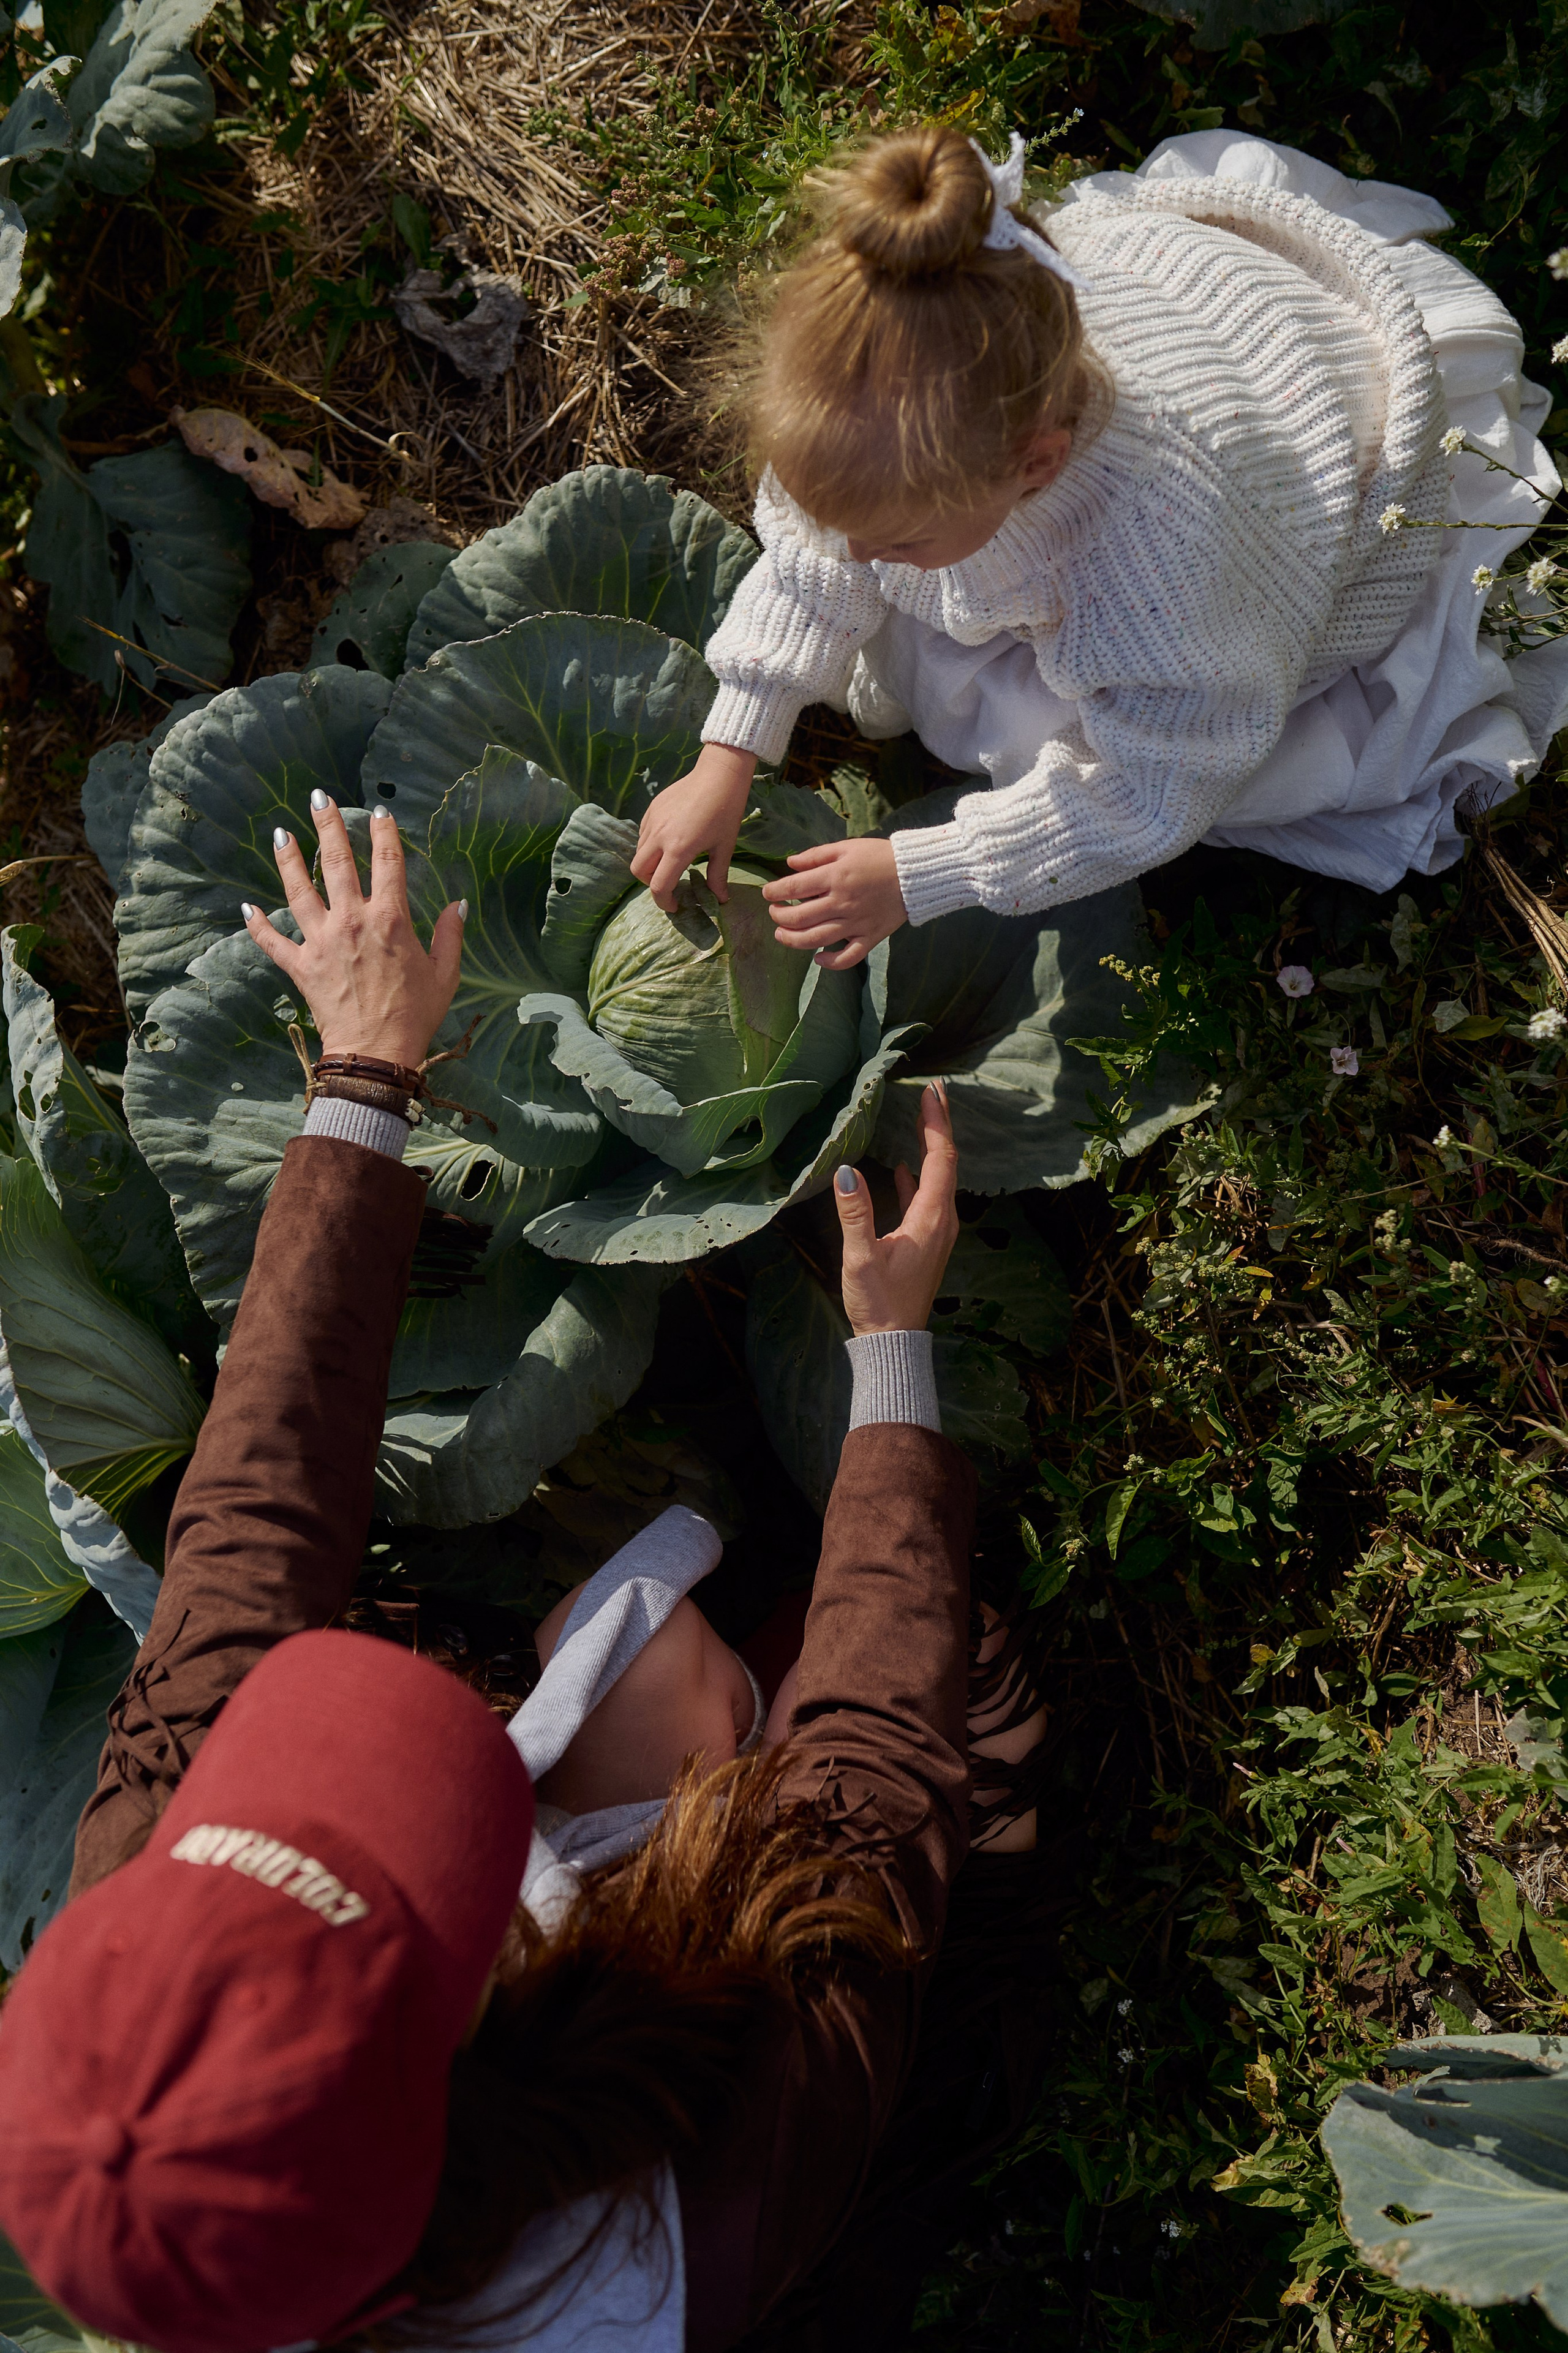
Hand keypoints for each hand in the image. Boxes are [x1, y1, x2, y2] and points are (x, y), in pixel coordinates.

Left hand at [242, 791, 464, 1066]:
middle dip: (328, 827)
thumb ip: (450, 936)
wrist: (376, 1055)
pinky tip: (247, 908)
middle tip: (319, 798)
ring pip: (298, 891)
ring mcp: (321, 942)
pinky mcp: (301, 967)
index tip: (380, 814)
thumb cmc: (415, 1016)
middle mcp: (351, 921)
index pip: (388, 863)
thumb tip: (458, 905)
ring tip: (279, 833)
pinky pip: (273, 942)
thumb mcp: (445, 975)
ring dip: (288, 860)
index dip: (385, 834)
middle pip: (337, 863)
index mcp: (390, 920)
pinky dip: (258, 926)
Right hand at [631, 742, 757, 910]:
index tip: (675, 905)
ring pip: (639, 852)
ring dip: (650, 864)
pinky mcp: (652, 809)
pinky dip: (650, 846)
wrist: (718, 775)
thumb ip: (717, 875)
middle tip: (669, 884)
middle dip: (650, 883)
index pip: (659, 886)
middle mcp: (659, 837)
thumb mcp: (724, 847)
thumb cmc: (726, 811)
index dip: (664, 902)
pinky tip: (669, 841)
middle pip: (639, 871)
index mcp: (678, 849)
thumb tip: (721, 899)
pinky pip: (643, 835)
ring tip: (670, 863)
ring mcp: (652, 821)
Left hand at [761, 837, 906, 969]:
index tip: (768, 893)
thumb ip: (816, 855)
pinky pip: (848, 957)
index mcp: (835, 877)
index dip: (775, 891)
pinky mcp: (870, 937)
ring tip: (782, 935)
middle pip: (800, 917)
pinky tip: (818, 959)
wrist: (915, 873)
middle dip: (780, 916)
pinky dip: (831, 962)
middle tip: (774, 913)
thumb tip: (789, 864)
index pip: (795, 888)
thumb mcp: (847, 848)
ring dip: (793, 940)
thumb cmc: (879, 856)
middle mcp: (843, 902)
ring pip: (817, 939)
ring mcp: (856, 923)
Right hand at [833, 1081, 958, 1334]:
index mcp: (932, 1218)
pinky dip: (921, 1174)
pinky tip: (906, 1167)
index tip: (933, 1092)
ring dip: (931, 1147)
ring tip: (921, 1119)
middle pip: (946, 1162)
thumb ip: (855, 1213)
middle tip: (931, 1093)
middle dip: (938, 1126)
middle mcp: (943, 1220)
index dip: (937, 1123)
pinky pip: (928, 1196)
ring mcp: (937, 1231)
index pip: (941, 1158)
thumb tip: (846, 1171)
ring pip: (940, 1178)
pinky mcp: (927, 1241)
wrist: (894, 1342)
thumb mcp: (861, 1258)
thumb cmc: (879, 1303)